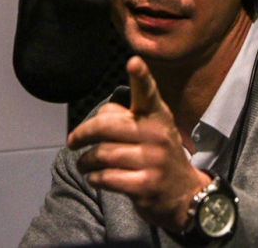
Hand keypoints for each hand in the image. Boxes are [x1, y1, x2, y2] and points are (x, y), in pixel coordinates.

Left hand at [67, 56, 211, 231]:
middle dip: (82, 133)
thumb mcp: (151, 129)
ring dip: (85, 161)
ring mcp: (153, 161)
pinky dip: (94, 178)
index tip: (133, 62)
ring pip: (101, 154)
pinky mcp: (145, 185)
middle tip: (73, 141)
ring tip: (84, 163)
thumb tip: (96, 119)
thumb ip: (126, 117)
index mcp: (158, 115)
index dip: (141, 77)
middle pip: (105, 125)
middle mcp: (157, 134)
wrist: (184, 194)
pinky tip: (96, 177)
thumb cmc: (157, 154)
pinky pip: (105, 177)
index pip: (147, 93)